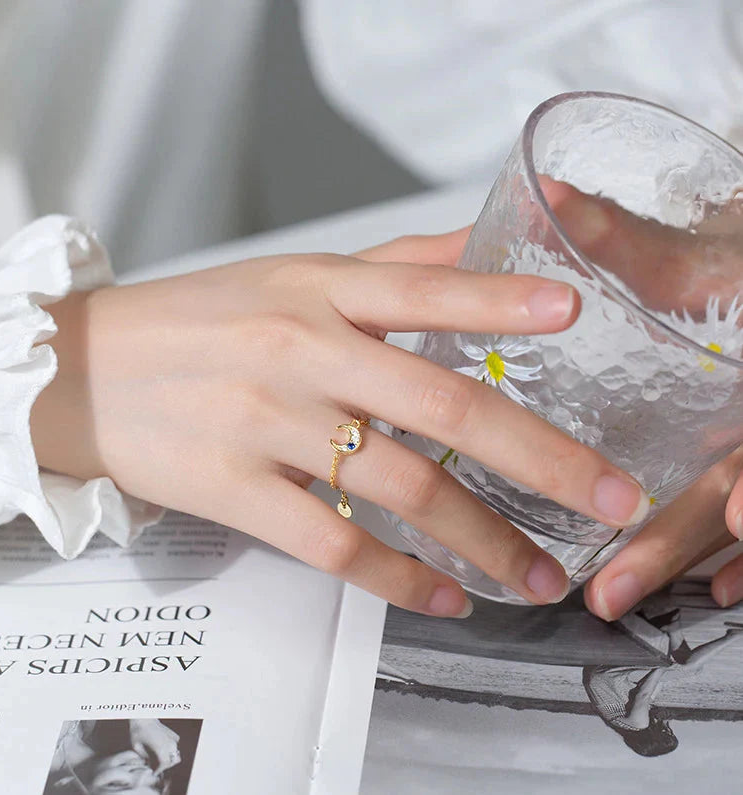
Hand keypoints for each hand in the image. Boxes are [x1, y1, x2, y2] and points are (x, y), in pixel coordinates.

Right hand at [32, 230, 648, 615]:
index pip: (423, 288)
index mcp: (319, 291)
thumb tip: (483, 250)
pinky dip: (396, 577)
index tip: (572, 314)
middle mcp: (301, 352)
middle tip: (611, 500)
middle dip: (540, 458)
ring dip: (482, 539)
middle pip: (441, 405)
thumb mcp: (292, 276)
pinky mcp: (234, 489)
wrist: (86, 370)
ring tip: (538, 577)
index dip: (499, 300)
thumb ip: (394, 268)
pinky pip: (331, 543)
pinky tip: (442, 598)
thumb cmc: (200, 320)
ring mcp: (266, 423)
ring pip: (400, 486)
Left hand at [129, 719, 180, 773]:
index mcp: (161, 746)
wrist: (143, 716)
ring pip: (176, 754)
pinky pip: (176, 747)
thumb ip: (145, 758)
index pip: (165, 763)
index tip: (154, 772)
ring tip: (158, 759)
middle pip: (173, 760)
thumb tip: (149, 764)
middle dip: (165, 766)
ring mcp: (173, 737)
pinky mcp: (173, 734)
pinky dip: (171, 751)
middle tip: (156, 766)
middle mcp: (169, 742)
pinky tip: (162, 750)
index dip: (160, 770)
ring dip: (169, 758)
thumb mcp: (136, 747)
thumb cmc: (138, 730)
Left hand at [541, 179, 742, 618]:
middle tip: (612, 592)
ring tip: (615, 596)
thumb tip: (546, 194)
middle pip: (742, 488)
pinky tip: (698, 582)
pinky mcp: (736, 453)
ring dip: (686, 559)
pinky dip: (728, 554)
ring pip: (737, 508)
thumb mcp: (696, 248)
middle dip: (681, 543)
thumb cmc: (739, 261)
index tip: (736, 517)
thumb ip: (625, 232)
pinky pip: (740, 512)